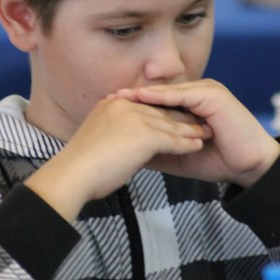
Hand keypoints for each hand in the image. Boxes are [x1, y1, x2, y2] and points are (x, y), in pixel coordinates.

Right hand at [24, 96, 209, 221]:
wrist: (73, 175)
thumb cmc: (81, 166)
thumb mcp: (98, 138)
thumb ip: (114, 134)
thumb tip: (127, 143)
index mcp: (112, 104)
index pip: (146, 106)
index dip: (164, 113)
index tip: (179, 118)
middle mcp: (124, 105)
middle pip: (160, 112)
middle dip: (181, 118)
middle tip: (200, 123)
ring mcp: (135, 118)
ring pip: (169, 124)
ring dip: (190, 130)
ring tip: (206, 134)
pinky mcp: (144, 135)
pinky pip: (171, 140)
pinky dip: (186, 144)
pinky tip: (197, 147)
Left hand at [113, 79, 279, 187]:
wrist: (245, 167)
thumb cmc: (214, 161)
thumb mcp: (176, 155)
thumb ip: (155, 149)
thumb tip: (126, 151)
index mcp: (187, 107)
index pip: (155, 104)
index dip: (132, 107)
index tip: (107, 110)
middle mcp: (194, 95)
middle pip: (159, 95)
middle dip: (133, 98)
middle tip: (108, 99)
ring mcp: (204, 92)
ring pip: (168, 93)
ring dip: (144, 94)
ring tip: (122, 96)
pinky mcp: (212, 95)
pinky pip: (184, 95)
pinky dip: (164, 96)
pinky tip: (144, 97)